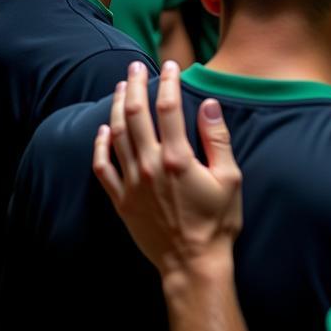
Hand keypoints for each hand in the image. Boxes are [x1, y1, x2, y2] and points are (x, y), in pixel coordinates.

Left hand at [93, 60, 242, 282]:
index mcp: (178, 158)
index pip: (169, 108)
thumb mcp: (230, 178)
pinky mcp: (122, 201)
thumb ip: (218, 139)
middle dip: (134, 85)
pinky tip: (102, 130)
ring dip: (117, 107)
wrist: (192, 264)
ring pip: (117, 136)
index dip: (168, 82)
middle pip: (136, 115)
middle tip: (136, 67)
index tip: (171, 65)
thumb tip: (209, 104)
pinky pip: (103, 168)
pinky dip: (100, 146)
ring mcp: (132, 184)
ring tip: (120, 88)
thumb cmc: (217, 222)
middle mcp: (149, 166)